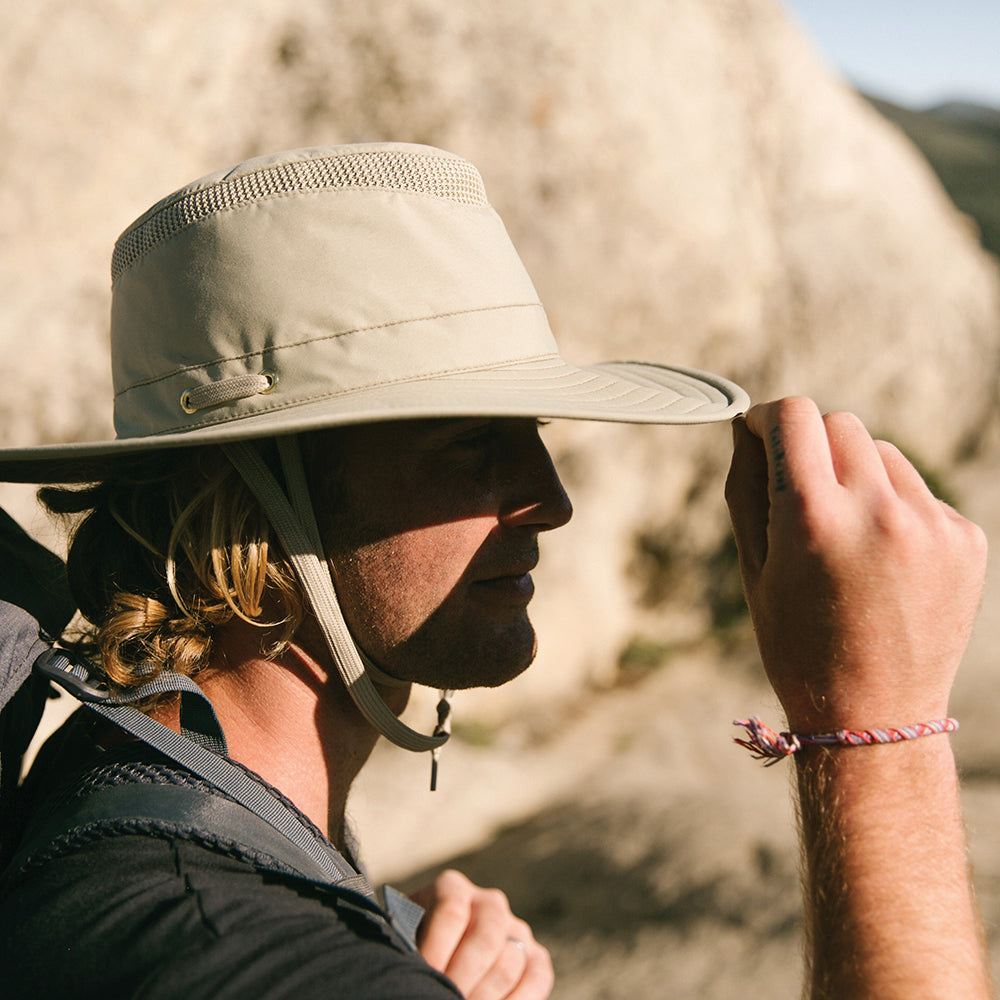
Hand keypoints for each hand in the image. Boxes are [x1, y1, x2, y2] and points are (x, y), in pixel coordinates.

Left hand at [409, 869, 552, 999]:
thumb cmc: (411, 954)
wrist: (438, 963)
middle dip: (461, 980)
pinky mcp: (536, 958)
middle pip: (484, 938)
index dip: (436, 950)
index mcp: (451, 888)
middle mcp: (488, 903)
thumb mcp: (406, 944)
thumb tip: (422, 972)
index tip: (423, 978)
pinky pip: (536, 978)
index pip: (451, 911)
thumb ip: (411, 950)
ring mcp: (515, 930)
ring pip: (508, 963)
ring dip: (484, 996)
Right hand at [726, 397, 986, 731]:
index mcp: (814, 519)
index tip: (760, 431)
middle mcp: (879, 511)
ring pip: (881, 453)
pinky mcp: (965, 538)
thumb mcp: (753, 568)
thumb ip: (746, 487)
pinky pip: (917, 491)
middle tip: (800, 494)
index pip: (794, 416)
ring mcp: (930, 524)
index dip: (768, 417)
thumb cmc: (798, 643)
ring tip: (846, 538)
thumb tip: (748, 429)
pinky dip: (894, 508)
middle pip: (840, 424)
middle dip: (811, 445)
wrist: (875, 714)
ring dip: (856, 475)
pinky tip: (883, 561)